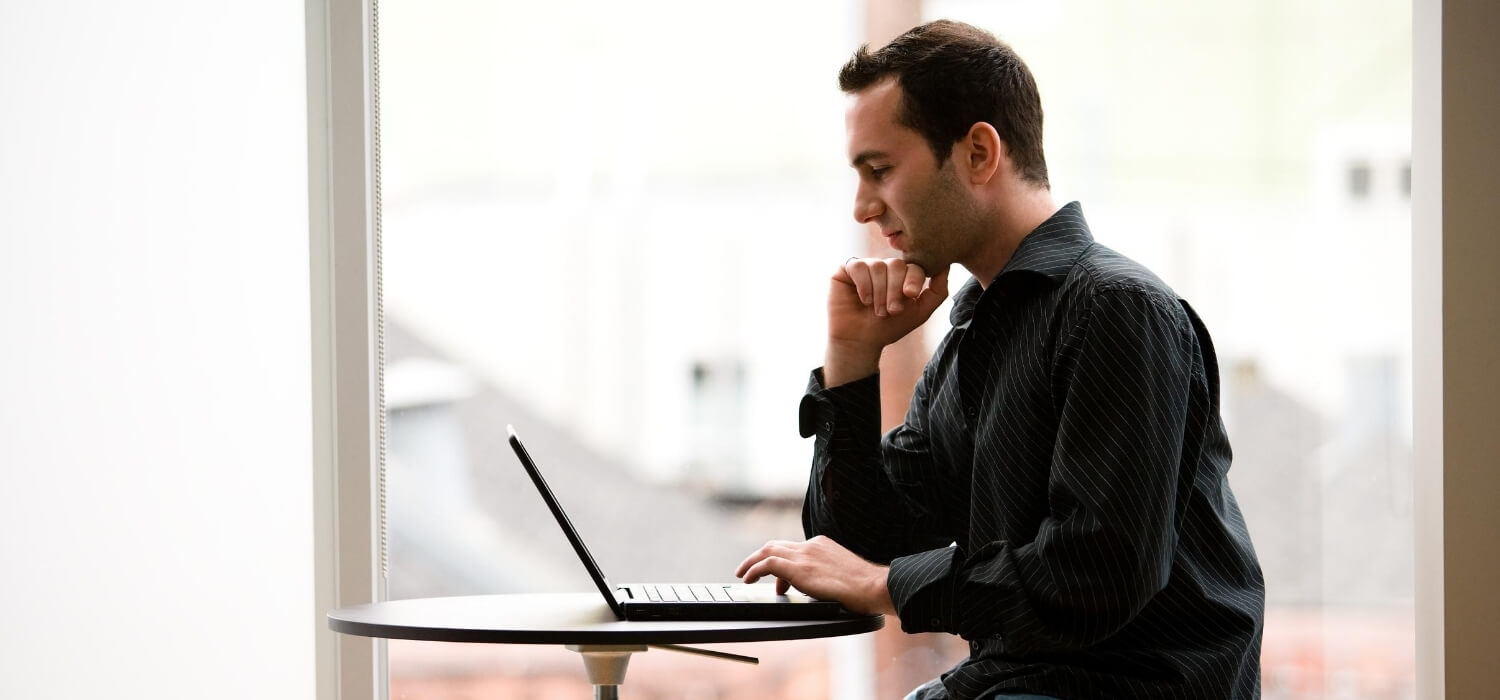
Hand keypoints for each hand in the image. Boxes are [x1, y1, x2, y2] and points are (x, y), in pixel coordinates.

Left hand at [734, 535, 895, 615]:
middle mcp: (811, 545)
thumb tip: (817, 587)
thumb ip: (827, 576)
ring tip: (743, 575)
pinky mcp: (799, 568)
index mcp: (822, 545)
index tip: (780, 582)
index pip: (793, 549)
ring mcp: (804, 555)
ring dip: (751, 562)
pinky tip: (748, 580)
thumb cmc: (865, 587)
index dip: (781, 564)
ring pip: (768, 550)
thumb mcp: (842, 575)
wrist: (872, 585)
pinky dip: (754, 570)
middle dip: (759, 557)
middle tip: (748, 570)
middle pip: (776, 545)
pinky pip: (768, 564)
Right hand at [824, 258, 949, 386]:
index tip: (910, 296)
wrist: (861, 341)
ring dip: (879, 292)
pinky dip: (864, 285)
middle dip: (895, 290)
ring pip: (878, 266)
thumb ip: (937, 291)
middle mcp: (884, 267)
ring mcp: (866, 266)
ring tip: (876, 310)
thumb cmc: (889, 327)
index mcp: (902, 275)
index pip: (913, 266)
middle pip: (897, 264)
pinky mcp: (846, 268)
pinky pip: (858, 266)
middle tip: (891, 310)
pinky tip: (863, 300)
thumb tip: (946, 266)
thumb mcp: (920, 312)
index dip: (913, 279)